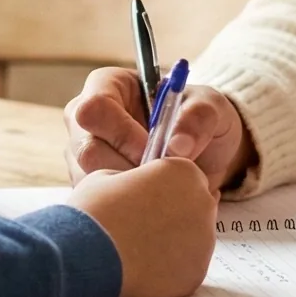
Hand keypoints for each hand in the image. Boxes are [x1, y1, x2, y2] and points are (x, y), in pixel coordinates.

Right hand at [64, 67, 251, 193]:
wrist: (205, 152)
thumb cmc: (199, 117)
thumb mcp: (210, 107)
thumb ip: (198, 117)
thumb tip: (179, 146)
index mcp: (107, 86)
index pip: (94, 109)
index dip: (122, 133)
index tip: (152, 150)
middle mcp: (87, 121)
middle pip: (88, 151)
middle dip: (128, 168)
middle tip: (162, 178)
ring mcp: (86, 157)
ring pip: (93, 183)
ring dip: (132, 193)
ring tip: (164, 190)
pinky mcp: (94, 189)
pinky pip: (103, 206)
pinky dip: (132, 210)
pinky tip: (156, 203)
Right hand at [65, 157, 217, 296]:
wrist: (84, 257)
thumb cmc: (93, 211)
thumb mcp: (107, 176)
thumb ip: (134, 178)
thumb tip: (138, 189)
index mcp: (184, 172)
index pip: (183, 176)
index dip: (162, 188)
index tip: (143, 199)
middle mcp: (203, 203)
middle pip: (193, 207)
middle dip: (171, 215)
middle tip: (140, 226)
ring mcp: (203, 241)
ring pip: (192, 239)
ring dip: (171, 242)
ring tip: (138, 248)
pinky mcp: (195, 273)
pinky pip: (185, 267)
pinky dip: (168, 268)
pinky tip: (142, 267)